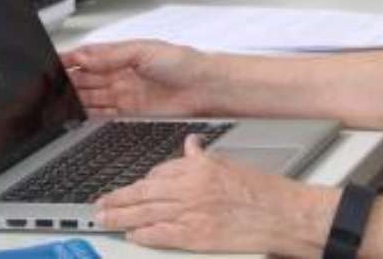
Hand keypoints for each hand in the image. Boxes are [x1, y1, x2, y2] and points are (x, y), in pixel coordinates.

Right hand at [61, 39, 212, 116]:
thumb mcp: (144, 51)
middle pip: (86, 78)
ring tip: (56, 102)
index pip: (89, 57)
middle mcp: (122, 73)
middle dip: (67, 82)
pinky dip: (89, 114)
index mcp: (123, 54)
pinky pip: (103, 113)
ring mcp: (125, 93)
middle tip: (49, 87)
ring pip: (91, 96)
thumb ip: (113, 55)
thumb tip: (86, 55)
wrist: (205, 88)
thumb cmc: (184, 62)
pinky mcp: (131, 112)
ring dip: (74, 100)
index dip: (69, 61)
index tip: (51, 64)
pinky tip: (76, 115)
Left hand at [96, 134, 335, 254]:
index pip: (160, 171)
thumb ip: (204, 158)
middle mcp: (191, 189)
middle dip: (119, 198)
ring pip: (146, 213)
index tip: (132, 185)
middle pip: (145, 192)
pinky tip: (132, 235)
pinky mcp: (196, 236)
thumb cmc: (262, 192)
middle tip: (99, 203)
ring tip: (104, 218)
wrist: (283, 215)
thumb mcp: (230, 164)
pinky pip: (162, 235)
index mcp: (199, 168)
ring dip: (122, 216)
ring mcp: (191, 213)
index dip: (143, 180)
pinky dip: (144, 235)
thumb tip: (190, 146)